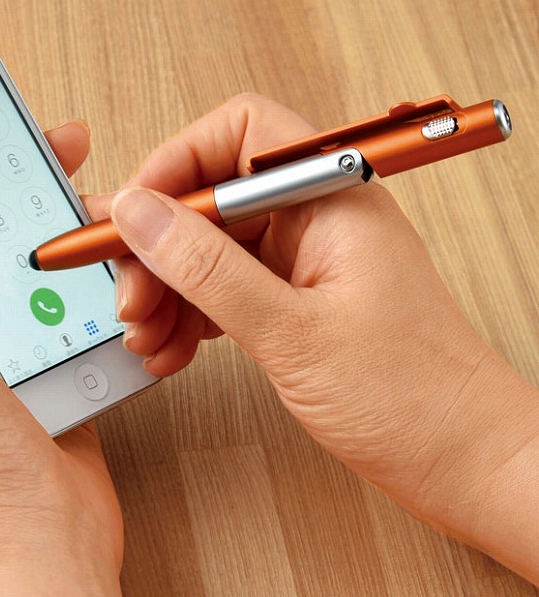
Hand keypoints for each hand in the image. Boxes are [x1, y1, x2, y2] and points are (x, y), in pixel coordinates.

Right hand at [109, 94, 538, 580]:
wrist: (465, 461)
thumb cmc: (412, 397)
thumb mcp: (291, 331)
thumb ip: (207, 269)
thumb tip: (140, 214)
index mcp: (332, 197)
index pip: (238, 135)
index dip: (175, 165)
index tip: (132, 216)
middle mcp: (318, 218)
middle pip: (212, 199)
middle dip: (161, 247)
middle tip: (132, 297)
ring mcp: (306, 261)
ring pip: (211, 249)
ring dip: (169, 289)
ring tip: (149, 336)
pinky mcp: (297, 300)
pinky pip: (226, 289)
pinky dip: (192, 316)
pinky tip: (174, 349)